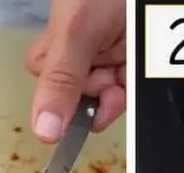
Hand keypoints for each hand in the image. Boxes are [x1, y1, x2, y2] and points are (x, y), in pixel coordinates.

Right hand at [25, 0, 125, 142]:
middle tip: (114, 79)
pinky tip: (141, 68)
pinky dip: (139, 83)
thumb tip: (43, 132)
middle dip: (102, 96)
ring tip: (129, 69)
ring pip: (113, 96)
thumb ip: (61, 79)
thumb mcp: (76, 30)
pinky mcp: (137, 57)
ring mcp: (110, 54)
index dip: (71, 95)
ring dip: (124, 91)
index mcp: (56, 45)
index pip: (53, 86)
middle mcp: (81, 53)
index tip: (90, 87)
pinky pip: (136, 84)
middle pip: (86, 97)